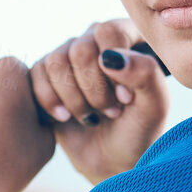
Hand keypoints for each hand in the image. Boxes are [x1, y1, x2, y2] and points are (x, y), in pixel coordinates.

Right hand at [31, 19, 169, 184]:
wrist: (113, 160)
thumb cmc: (139, 130)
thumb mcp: (155, 106)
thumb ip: (146, 74)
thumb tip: (109, 57)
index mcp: (128, 36)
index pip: (109, 32)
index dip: (114, 70)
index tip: (126, 98)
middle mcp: (96, 39)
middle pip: (81, 49)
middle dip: (94, 90)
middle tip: (111, 111)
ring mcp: (69, 55)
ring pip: (56, 62)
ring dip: (75, 99)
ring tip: (92, 117)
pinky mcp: (46, 74)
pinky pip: (35, 75)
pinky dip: (50, 102)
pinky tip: (66, 118)